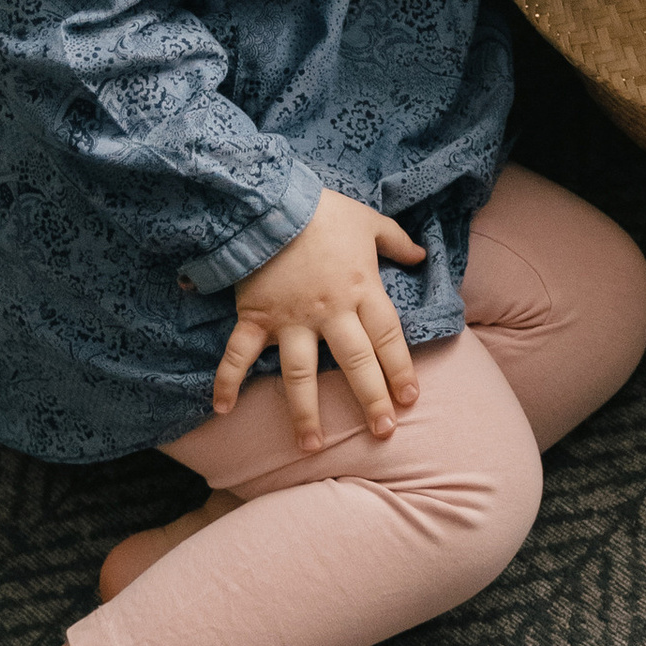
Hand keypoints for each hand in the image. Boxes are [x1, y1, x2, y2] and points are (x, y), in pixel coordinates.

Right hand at [214, 189, 427, 445]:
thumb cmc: (322, 211)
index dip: (400, 369)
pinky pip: (238, 354)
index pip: (388, 337)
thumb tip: (422, 256)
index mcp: (361, 290)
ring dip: (304, 411)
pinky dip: (227, 381)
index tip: (410, 399)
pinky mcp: (254, 316)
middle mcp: (329, 312)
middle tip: (383, 432)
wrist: (270, 199)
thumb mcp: (368, 221)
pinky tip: (223, 410)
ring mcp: (289, 318)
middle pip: (354, 363)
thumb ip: (397, 242)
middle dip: (370, 399)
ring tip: (311, 446)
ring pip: (300, 373)